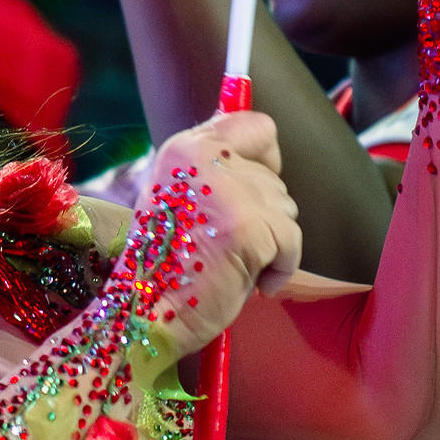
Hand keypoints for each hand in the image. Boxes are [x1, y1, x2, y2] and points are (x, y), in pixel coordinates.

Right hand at [132, 109, 301, 354]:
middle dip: (263, 218)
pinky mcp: (248, 226)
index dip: (265, 159)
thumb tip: (266, 162)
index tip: (253, 194)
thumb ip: (217, 173)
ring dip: (271, 244)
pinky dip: (280, 268)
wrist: (148, 313)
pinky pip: (292, 241)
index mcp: (185, 149)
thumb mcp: (183, 199)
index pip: (253, 126)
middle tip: (225, 248)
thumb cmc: (168, 266)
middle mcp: (203, 158)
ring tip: (233, 264)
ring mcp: (227, 191)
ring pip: (286, 209)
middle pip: (273, 178)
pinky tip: (252, 282)